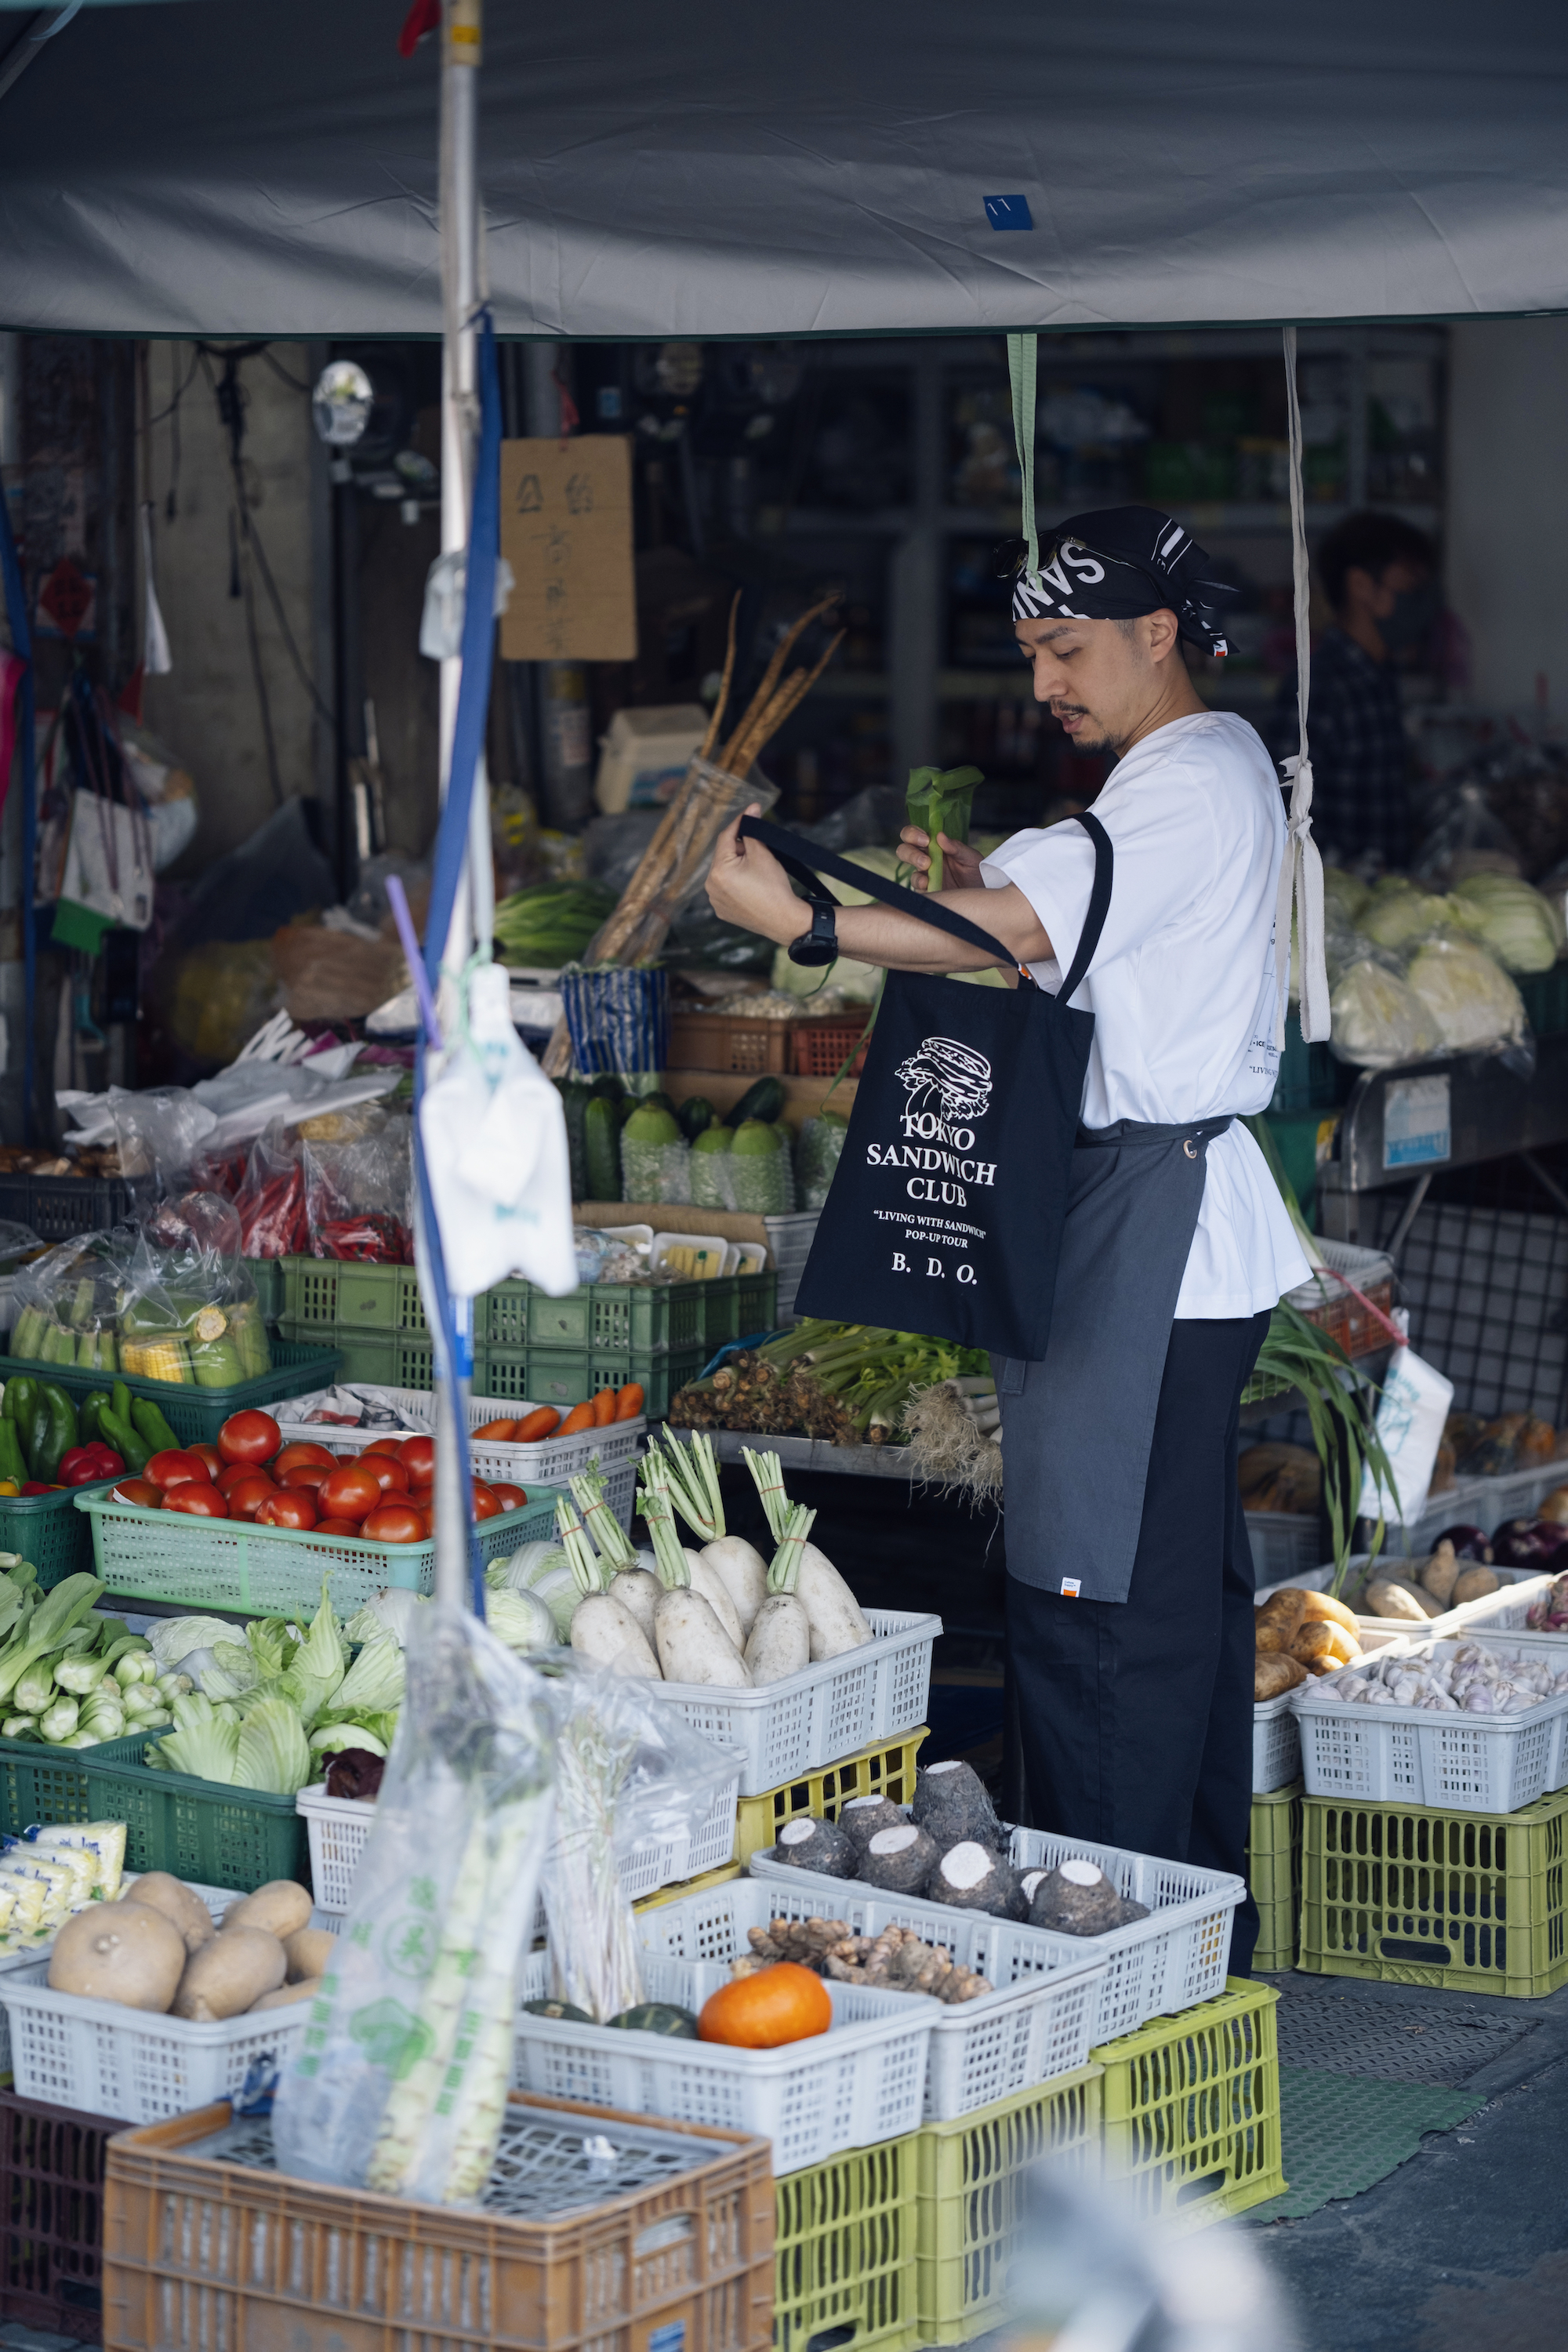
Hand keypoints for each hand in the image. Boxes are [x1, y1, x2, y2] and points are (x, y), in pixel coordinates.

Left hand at [706, 805, 806, 944]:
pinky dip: (736, 882)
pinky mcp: (722, 911)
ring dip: (736, 865)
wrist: (783, 920)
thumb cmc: (774, 887)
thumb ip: (753, 830)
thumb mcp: (763, 854)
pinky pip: (726, 889)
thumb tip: (752, 809)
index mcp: (719, 871)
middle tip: (758, 847)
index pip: (725, 838)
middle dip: (739, 848)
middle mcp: (711, 886)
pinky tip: (751, 885)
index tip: (750, 812)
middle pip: (724, 856)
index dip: (739, 823)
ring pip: (724, 872)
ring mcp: (715, 901)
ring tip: (756, 869)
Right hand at [899, 825, 984, 892]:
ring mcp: (925, 878)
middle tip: (926, 861)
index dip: (913, 834)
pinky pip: (916, 889)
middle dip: (910, 853)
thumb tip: (940, 836)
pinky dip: (920, 886)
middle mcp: (926, 860)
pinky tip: (928, 886)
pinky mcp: (927, 893)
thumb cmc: (977, 874)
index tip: (925, 840)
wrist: (982, 897)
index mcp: (934, 846)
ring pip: (910, 872)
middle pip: (904, 850)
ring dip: (916, 875)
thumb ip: (956, 847)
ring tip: (927, 878)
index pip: (914, 834)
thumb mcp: (970, 857)